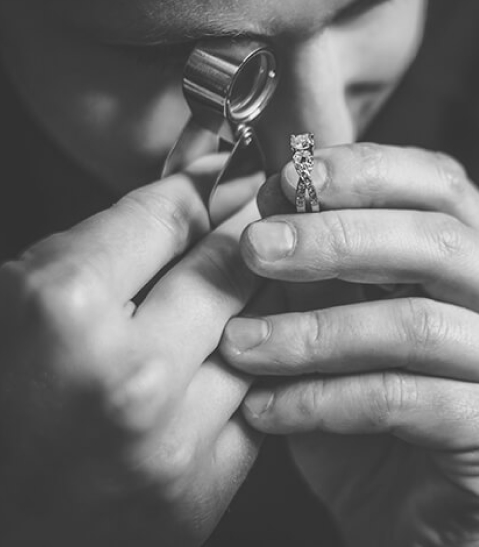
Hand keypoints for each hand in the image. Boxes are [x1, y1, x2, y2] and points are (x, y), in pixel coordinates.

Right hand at [0, 165, 261, 545]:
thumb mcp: (20, 298)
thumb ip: (104, 241)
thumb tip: (194, 188)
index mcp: (63, 312)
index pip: (168, 216)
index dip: (202, 187)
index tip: (228, 175)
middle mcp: (130, 376)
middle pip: (228, 268)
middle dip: (248, 230)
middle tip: (267, 208)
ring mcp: (173, 439)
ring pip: (259, 331)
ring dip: (262, 297)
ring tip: (264, 275)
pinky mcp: (203, 489)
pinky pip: (257, 399)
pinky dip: (257, 367)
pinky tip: (255, 345)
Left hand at [220, 144, 478, 546]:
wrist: (411, 535)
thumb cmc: (376, 428)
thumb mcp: (343, 330)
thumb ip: (325, 268)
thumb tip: (274, 193)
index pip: (445, 185)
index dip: (365, 172)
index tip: (285, 181)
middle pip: (442, 242)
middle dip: (338, 237)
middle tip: (257, 246)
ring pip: (420, 324)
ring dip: (316, 332)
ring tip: (242, 342)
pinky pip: (409, 400)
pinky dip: (327, 401)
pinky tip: (268, 410)